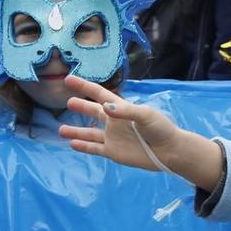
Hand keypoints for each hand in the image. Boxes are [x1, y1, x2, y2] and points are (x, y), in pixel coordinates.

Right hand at [58, 75, 222, 189]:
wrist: (169, 151)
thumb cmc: (160, 129)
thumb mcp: (145, 115)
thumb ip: (125, 111)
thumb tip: (104, 107)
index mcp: (121, 108)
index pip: (99, 94)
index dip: (84, 86)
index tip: (69, 79)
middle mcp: (114, 121)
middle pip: (93, 111)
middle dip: (81, 106)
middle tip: (68, 101)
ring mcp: (113, 137)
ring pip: (90, 133)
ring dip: (76, 131)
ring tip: (61, 130)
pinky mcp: (114, 152)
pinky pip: (94, 148)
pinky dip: (83, 146)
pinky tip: (72, 144)